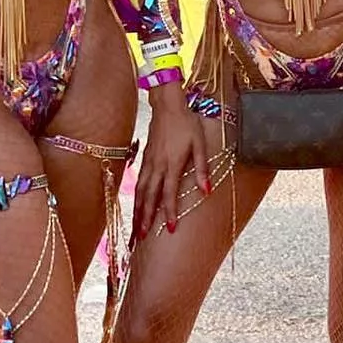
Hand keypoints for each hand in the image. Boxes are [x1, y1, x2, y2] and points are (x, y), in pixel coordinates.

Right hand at [133, 86, 209, 239]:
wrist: (167, 106)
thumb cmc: (187, 124)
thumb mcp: (200, 144)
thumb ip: (202, 168)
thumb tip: (207, 191)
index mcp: (172, 164)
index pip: (169, 194)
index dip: (170, 212)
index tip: (171, 229)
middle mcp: (157, 166)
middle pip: (149, 197)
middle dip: (146, 218)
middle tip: (142, 237)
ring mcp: (148, 162)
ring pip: (140, 191)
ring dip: (138, 210)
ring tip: (136, 227)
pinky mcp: (145, 158)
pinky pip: (138, 182)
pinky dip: (136, 197)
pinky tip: (136, 205)